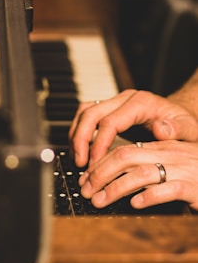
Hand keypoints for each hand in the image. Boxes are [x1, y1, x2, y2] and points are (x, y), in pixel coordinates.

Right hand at [69, 89, 197, 166]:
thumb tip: (160, 129)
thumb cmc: (183, 125)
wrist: (181, 116)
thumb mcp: (189, 129)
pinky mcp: (109, 109)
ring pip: (84, 112)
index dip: (99, 143)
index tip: (94, 163)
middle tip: (80, 163)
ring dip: (76, 135)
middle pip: (90, 112)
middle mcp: (124, 99)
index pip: (110, 121)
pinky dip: (79, 132)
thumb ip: (177, 130)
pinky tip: (81, 152)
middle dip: (80, 139)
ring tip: (77, 160)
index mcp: (141, 102)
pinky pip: (86, 116)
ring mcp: (115, 102)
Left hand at [78, 140, 197, 211]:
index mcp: (163, 147)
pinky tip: (136, 205)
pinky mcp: (195, 186)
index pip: (124, 149)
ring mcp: (184, 169)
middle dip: (100, 174)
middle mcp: (171, 154)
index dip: (101, 165)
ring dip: (115, 187)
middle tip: (86, 190)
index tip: (86, 179)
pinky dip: (149, 196)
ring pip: (141, 173)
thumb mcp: (172, 166)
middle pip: (126, 156)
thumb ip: (149, 167)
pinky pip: (168, 188)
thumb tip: (117, 177)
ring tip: (100, 200)